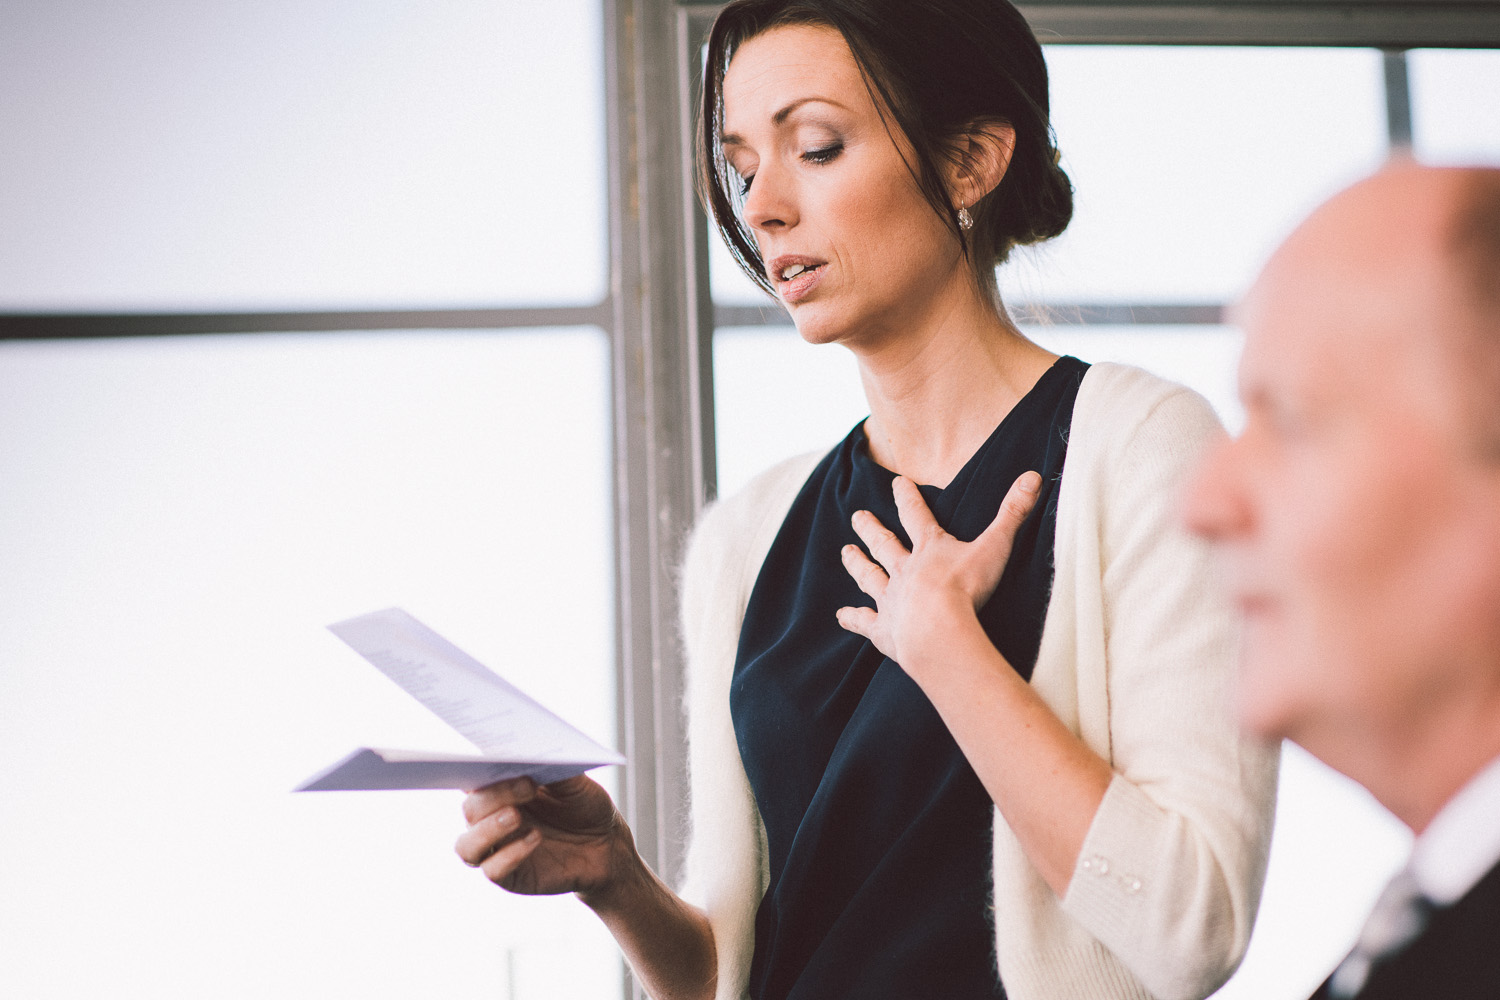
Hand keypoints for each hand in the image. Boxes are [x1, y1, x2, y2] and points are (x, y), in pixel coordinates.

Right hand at [454, 774, 631, 899]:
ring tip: (516, 817)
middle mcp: (490, 819)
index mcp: (499, 789)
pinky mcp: (509, 876)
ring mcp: (497, 849)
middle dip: (495, 795)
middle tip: (528, 786)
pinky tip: (534, 839)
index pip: (471, 777)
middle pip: (471, 809)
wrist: (606, 846)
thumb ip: (551, 768)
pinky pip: (493, 870)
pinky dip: (509, 855)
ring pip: (467, 845)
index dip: (473, 768)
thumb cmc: (584, 807)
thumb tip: (532, 752)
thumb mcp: (574, 782)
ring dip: (487, 830)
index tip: (493, 759)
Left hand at [836, 471, 1040, 672]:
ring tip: (845, 553)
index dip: (907, 497)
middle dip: (871, 528)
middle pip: (884, 544)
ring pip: (869, 577)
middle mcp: (904, 571)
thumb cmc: (967, 589)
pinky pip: (865, 621)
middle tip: (857, 516)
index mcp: (929, 549)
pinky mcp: (885, 629)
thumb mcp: (995, 547)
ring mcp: (891, 600)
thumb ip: (1012, 513)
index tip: (896, 482)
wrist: (937, 631)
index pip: (915, 515)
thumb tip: (1033, 476)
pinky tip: (841, 615)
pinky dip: (853, 618)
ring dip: (857, 564)